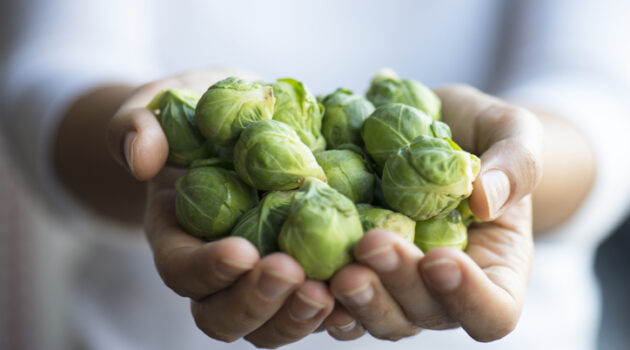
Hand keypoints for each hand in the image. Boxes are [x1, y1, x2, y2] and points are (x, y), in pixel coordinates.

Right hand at [106, 69, 333, 347]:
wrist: (237, 124)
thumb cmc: (194, 115)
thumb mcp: (158, 107)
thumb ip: (137, 126)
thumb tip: (141, 157)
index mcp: (178, 238)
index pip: (182, 270)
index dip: (207, 269)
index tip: (241, 251)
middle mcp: (219, 271)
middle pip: (225, 316)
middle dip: (257, 303)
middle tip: (291, 275)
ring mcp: (263, 275)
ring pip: (274, 324)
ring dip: (300, 316)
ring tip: (331, 290)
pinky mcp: (304, 269)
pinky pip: (320, 305)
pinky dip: (341, 306)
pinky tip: (363, 284)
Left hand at [324, 85, 541, 341]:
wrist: (434, 128)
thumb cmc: (483, 134)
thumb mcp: (512, 131)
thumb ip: (515, 163)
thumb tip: (485, 199)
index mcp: (493, 269)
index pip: (493, 311)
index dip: (469, 298)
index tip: (441, 259)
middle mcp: (441, 289)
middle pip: (423, 314)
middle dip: (397, 285)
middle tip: (371, 245)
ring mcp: (395, 285)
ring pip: (377, 316)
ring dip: (355, 299)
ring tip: (335, 268)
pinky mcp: (356, 268)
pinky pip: (338, 297)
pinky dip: (319, 290)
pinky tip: (300, 267)